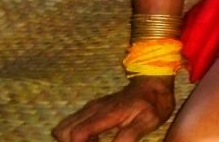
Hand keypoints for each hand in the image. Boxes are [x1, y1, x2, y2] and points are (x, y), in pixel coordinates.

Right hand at [52, 76, 174, 141]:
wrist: (154, 82)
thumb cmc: (153, 103)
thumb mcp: (148, 121)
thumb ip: (128, 137)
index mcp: (106, 113)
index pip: (77, 135)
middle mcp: (93, 109)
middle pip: (63, 133)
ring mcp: (90, 107)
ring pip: (63, 128)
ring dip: (72, 140)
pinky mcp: (90, 108)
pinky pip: (71, 124)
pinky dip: (74, 135)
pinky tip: (93, 139)